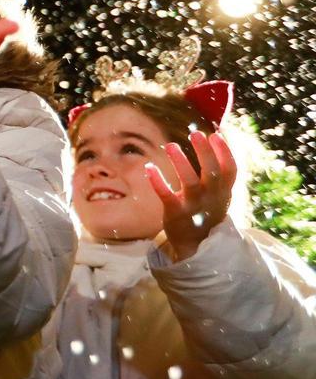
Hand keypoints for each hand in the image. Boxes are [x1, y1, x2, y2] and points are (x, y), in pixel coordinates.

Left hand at [145, 131, 236, 260]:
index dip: (225, 152)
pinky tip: (149, 167)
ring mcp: (193, 206)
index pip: (230, 170)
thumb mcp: (219, 194)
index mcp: (223, 191)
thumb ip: (218, 172)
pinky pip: (166, 195)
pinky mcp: (175, 213)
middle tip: (196, 134)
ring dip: (181, 163)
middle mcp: (211, 197)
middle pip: (212, 173)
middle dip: (205, 153)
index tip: (215, 135)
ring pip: (189, 182)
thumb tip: (215, 138)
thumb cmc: (207, 210)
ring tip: (171, 145)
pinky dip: (157, 181)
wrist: (197, 244)